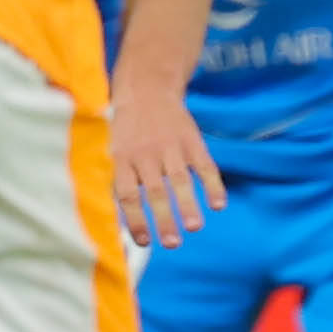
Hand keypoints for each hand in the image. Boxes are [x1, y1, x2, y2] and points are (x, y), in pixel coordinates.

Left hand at [108, 86, 220, 247]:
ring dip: (188, 204)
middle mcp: (146, 154)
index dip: (136, 219)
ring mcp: (170, 146)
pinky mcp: (191, 140)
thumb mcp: (114, 150)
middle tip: (172, 243)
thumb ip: (119, 181)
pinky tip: (218, 205)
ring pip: (180, 179)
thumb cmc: (127, 130)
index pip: (128, 195)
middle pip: (155, 190)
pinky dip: (213, 185)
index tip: (144, 242)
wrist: (147, 88)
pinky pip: (204, 165)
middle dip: (164, 218)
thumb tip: (119, 223)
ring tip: (194, 228)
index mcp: (122, 159)